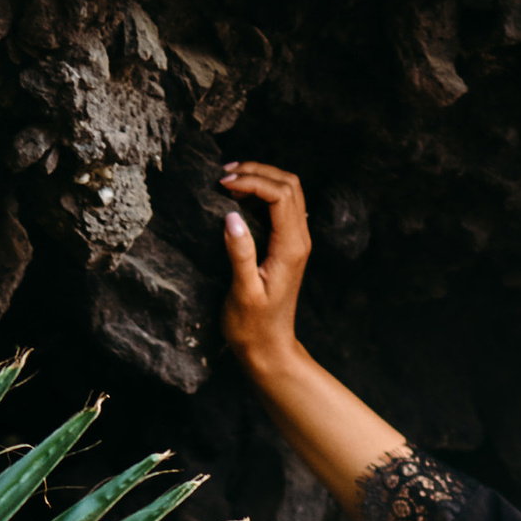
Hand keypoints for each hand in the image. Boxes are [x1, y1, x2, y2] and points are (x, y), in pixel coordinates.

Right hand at [217, 160, 310, 377]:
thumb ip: (240, 254)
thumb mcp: (242, 292)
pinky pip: (281, 206)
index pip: (280, 195)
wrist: (269, 348)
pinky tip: (238, 197)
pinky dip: (261, 192)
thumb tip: (231, 216)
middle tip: (224, 175)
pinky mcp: (287, 246)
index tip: (222, 185)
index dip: (252, 181)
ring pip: (288, 192)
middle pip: (289, 184)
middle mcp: (299, 240)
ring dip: (261, 179)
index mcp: (290, 248)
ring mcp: (295, 242)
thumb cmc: (253, 326)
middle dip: (258, 171)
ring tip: (228, 181)